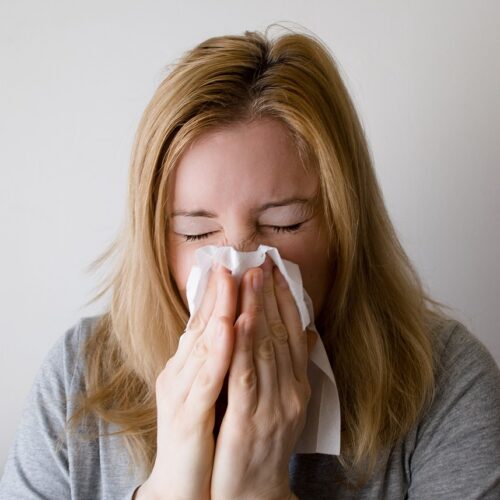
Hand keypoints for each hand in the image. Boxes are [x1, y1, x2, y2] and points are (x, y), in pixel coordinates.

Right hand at [136, 264, 235, 499]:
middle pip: (202, 325)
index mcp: (187, 367)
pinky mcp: (188, 414)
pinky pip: (207, 378)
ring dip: (221, 309)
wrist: (181, 483)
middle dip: (222, 291)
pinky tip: (229, 327)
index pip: (203, 322)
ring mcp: (181, 392)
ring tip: (234, 280)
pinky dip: (219, 350)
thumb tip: (239, 331)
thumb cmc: (201, 434)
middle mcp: (179, 373)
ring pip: (203, 343)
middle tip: (235, 260)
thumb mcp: (212, 391)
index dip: (218, 293)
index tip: (233, 265)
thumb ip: (223, 361)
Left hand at [211, 257, 310, 499]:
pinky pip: (246, 377)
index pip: (293, 333)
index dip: (284, 300)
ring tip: (250, 278)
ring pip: (265, 349)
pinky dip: (244, 346)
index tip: (275, 270)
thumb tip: (303, 332)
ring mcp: (272, 406)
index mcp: (297, 386)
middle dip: (270, 295)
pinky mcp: (248, 420)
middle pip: (280, 334)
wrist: (255, 494)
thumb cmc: (264, 443)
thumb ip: (292, 368)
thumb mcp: (285, 403)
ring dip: (257, 310)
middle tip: (262, 262)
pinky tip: (238, 320)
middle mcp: (290, 392)